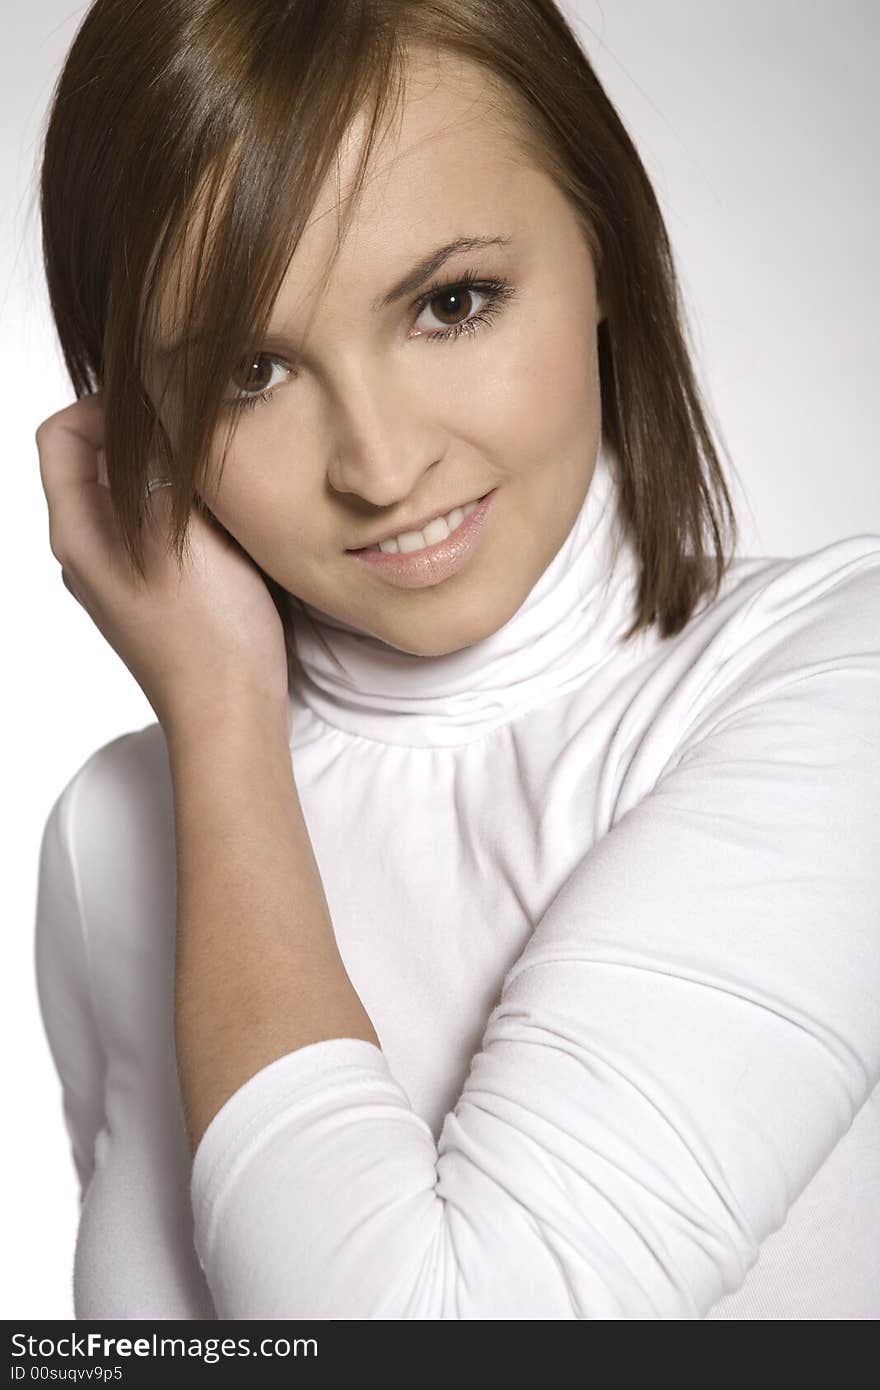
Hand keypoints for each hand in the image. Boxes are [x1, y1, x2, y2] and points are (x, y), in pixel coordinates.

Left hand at [36, 392, 290, 740]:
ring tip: (218, 471)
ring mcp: (123, 574)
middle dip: (145, 435)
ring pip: (136, 495)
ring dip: (172, 472)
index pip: (59, 434)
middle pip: (97, 461)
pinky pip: (161, 529)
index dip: (102, 404)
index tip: (159, 401)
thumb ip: (158, 463)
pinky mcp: (159, 593)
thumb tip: (155, 407)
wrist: (231, 714)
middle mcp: (90, 551)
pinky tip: (229, 517)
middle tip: (198, 428)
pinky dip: (188, 508)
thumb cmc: (206, 632)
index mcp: (78, 533)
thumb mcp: (178, 529)